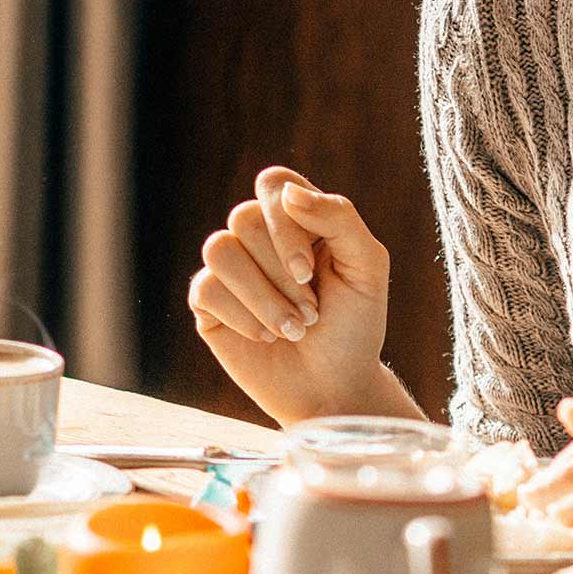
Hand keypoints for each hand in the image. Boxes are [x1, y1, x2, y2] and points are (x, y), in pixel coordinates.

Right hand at [188, 167, 392, 423]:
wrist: (334, 388)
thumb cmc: (354, 326)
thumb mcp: (366, 267)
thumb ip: (338, 218)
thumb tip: (288, 193)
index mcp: (297, 218)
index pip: (273, 184)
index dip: (285, 224)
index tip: (310, 271)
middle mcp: (259, 237)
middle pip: (244, 218)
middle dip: (281, 273)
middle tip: (311, 311)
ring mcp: (231, 269)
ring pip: (219, 249)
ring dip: (262, 296)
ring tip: (292, 328)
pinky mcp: (208, 304)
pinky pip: (205, 288)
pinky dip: (242, 317)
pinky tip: (265, 338)